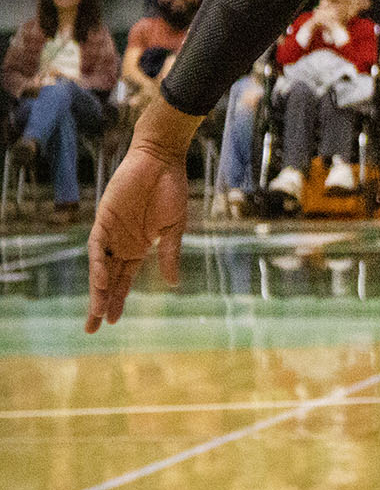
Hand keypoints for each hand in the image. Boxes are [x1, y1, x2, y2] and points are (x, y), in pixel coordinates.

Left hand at [86, 98, 200, 331]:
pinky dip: (97, 265)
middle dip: (102, 303)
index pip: (124, 279)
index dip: (118, 299)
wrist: (161, 162)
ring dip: (98, 290)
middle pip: (108, 279)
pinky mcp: (104, 219)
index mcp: (138, 247)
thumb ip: (170, 254)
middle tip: (95, 328)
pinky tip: (101, 282)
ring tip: (97, 312)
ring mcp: (111, 233)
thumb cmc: (171, 190)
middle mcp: (121, 244)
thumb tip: (173, 284)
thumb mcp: (174, 228)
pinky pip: (97, 247)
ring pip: (100, 268)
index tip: (114, 321)